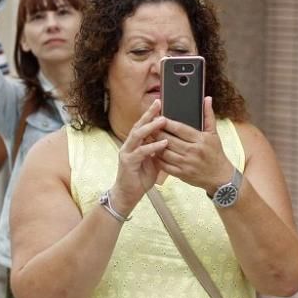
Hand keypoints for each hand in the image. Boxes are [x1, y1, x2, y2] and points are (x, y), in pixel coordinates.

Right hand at [110, 99, 168, 214]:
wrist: (128, 194)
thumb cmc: (141, 177)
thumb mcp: (153, 161)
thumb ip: (159, 150)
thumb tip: (171, 139)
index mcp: (135, 143)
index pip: (142, 124)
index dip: (150, 114)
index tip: (159, 103)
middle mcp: (129, 145)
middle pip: (138, 125)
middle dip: (148, 114)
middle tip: (159, 104)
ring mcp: (127, 153)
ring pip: (138, 135)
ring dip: (151, 127)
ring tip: (163, 121)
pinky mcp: (128, 162)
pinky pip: (141, 152)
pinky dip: (153, 146)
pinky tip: (163, 143)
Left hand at [158, 97, 233, 194]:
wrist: (220, 177)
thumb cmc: (216, 153)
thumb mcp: (214, 134)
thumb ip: (208, 116)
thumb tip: (207, 99)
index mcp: (200, 140)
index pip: (180, 128)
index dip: (167, 123)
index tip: (158, 117)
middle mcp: (193, 151)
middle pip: (169, 139)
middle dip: (157, 132)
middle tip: (149, 126)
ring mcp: (186, 164)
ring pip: (164, 152)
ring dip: (154, 145)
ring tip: (148, 138)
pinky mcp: (181, 174)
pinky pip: (165, 165)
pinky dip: (157, 158)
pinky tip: (153, 152)